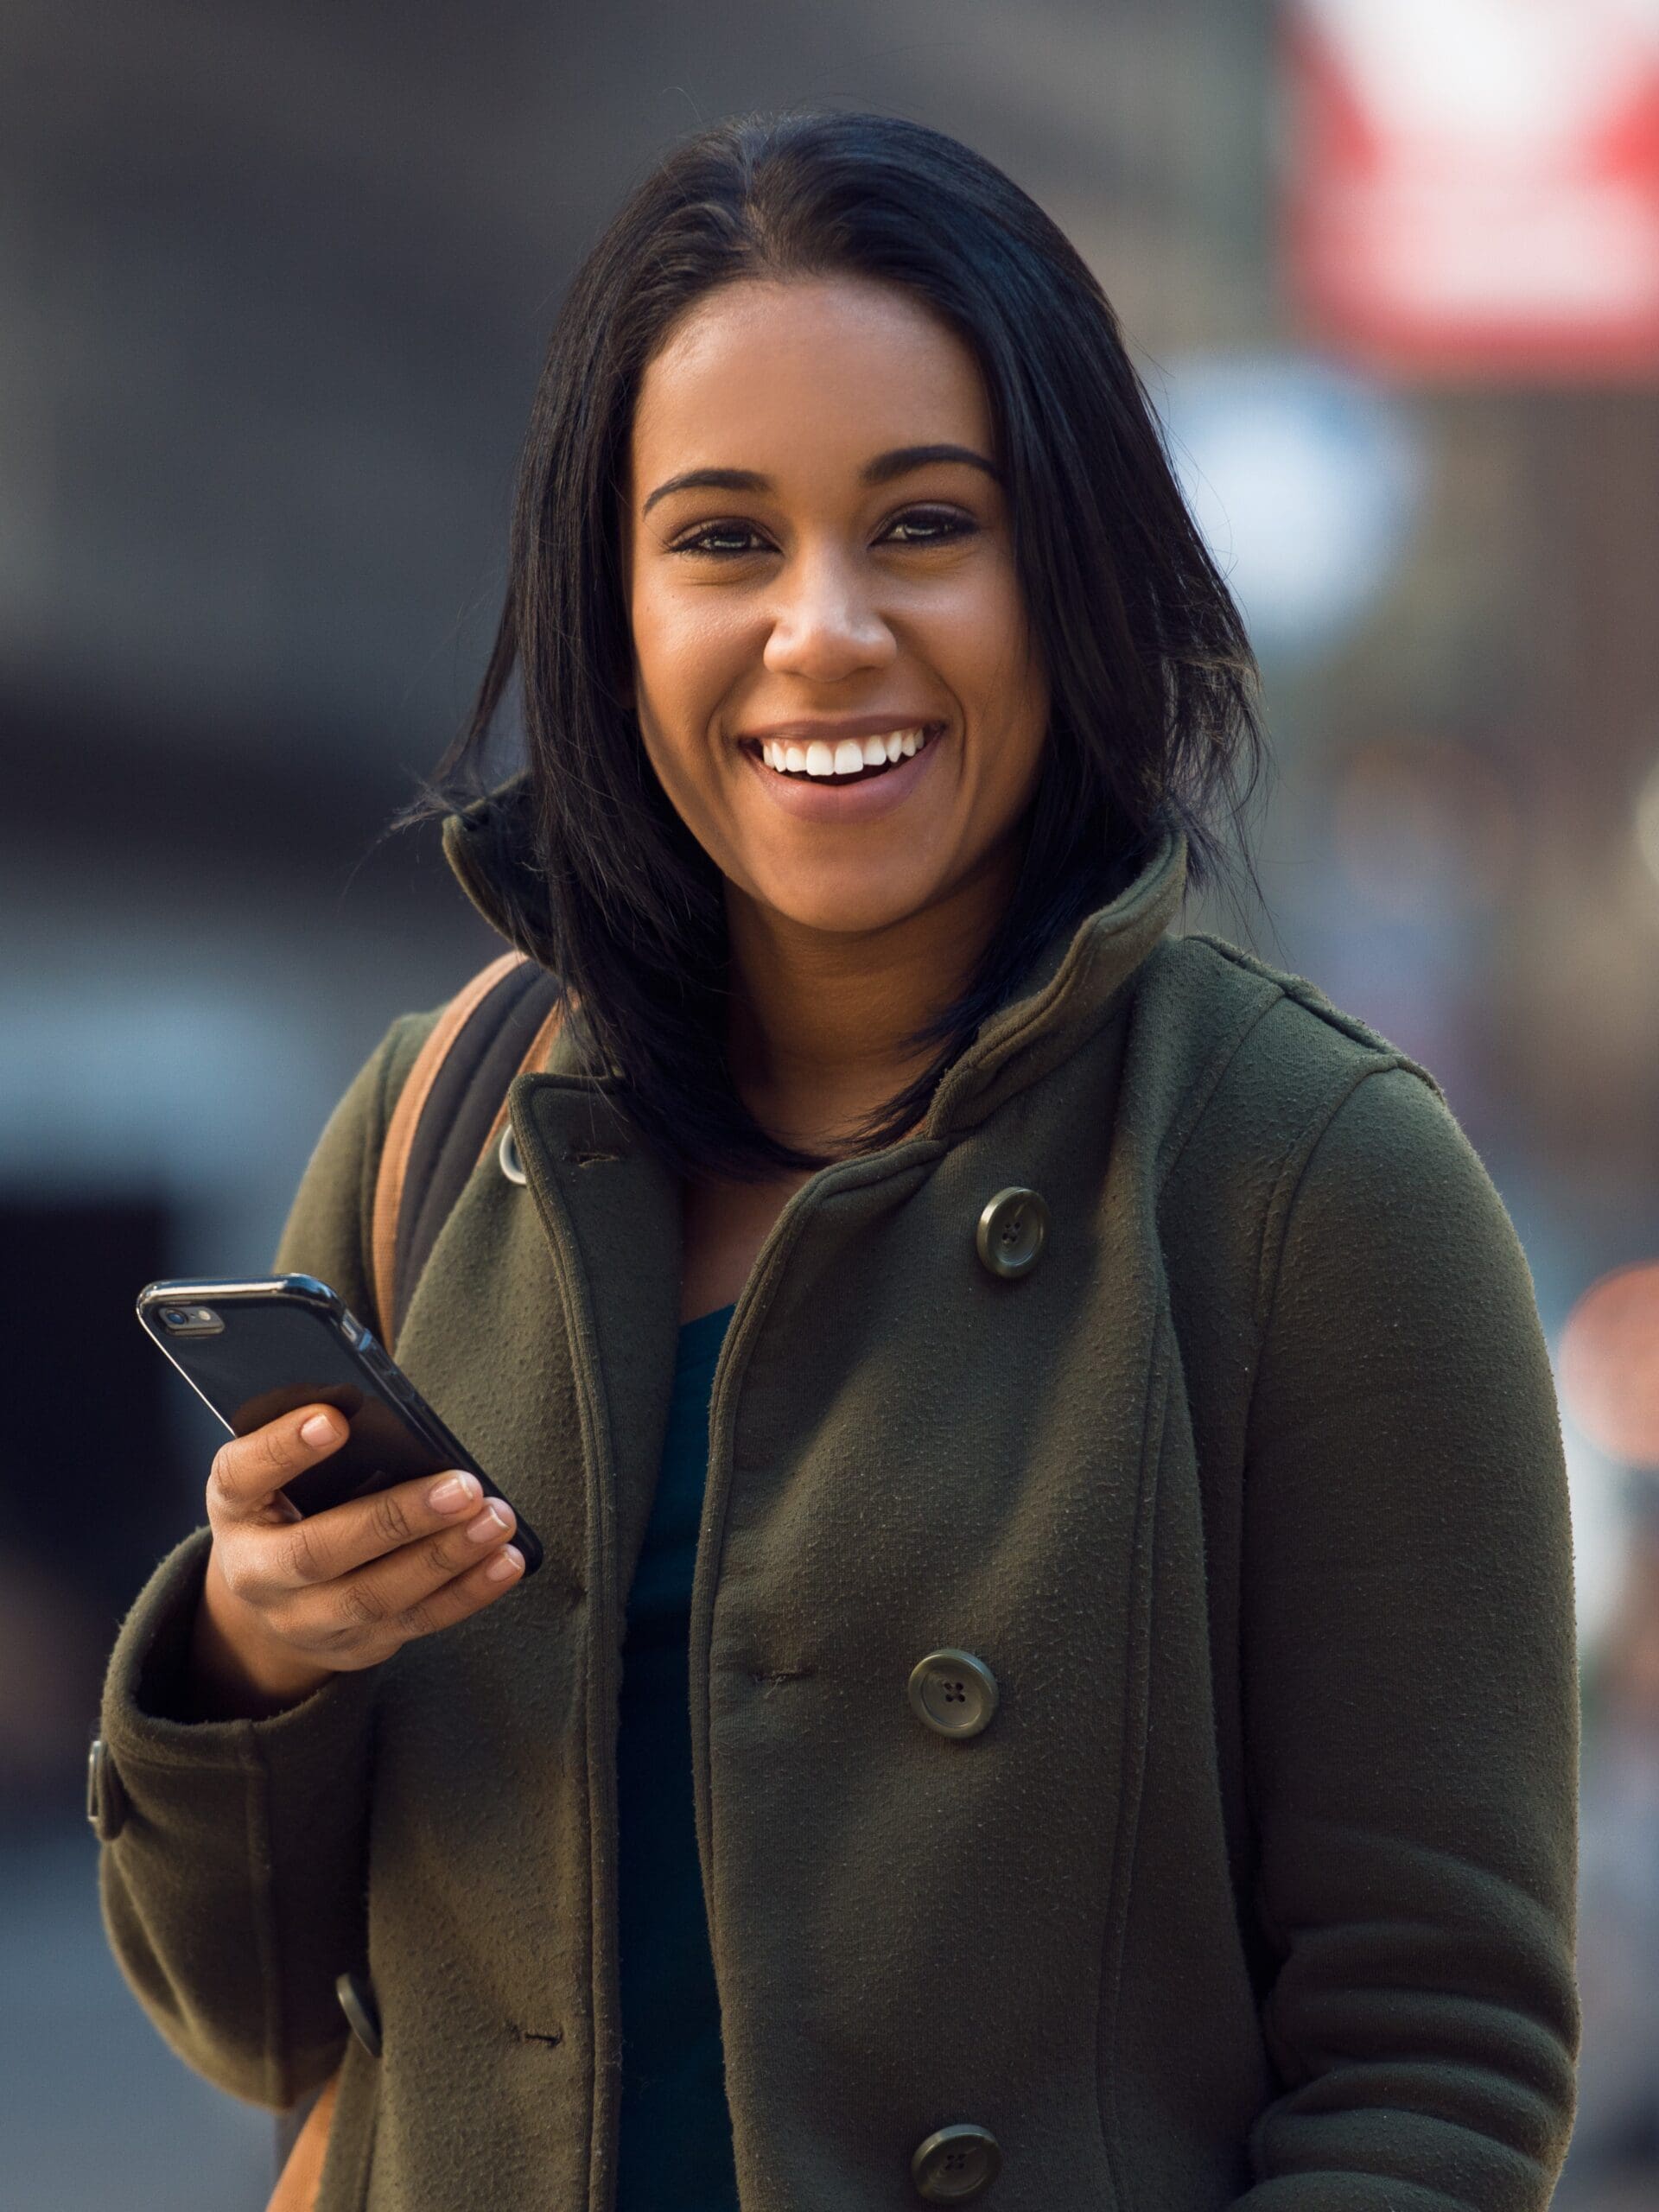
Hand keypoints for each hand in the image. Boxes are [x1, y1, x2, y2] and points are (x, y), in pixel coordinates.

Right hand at [187, 1403, 524, 1718]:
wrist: (269, 1603)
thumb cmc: (286, 1507)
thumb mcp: (276, 1472)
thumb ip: (312, 1440)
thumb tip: (371, 1404)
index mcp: (235, 1508)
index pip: (243, 1475)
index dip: (283, 1448)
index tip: (333, 1419)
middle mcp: (257, 1572)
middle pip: (320, 1552)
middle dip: (396, 1519)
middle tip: (462, 1486)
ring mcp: (305, 1620)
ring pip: (375, 1597)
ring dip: (445, 1557)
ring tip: (496, 1518)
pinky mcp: (356, 1646)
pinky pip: (416, 1623)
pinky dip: (468, 1592)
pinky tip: (506, 1560)